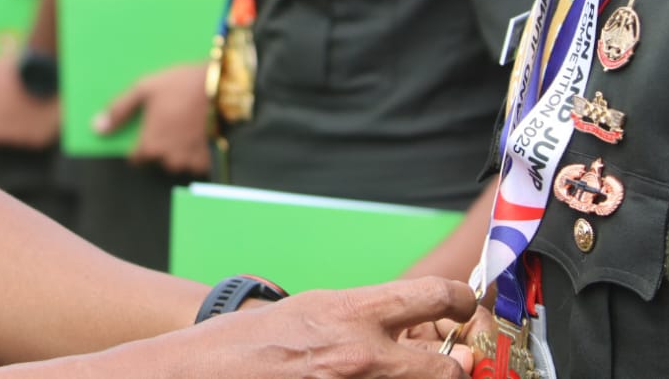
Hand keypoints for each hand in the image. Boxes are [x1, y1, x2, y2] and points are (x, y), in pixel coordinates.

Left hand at [0, 52, 60, 148]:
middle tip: (11, 99)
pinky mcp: (38, 142)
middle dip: (0, 119)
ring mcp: (19, 142)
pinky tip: (36, 111)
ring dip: (16, 126)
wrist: (44, 67)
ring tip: (25, 103)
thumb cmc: (6, 70)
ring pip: (14, 138)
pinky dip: (33, 129)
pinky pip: (31, 139)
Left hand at [93, 63, 210, 175]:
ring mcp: (190, 161)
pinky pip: (198, 164)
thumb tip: (97, 128)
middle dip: (162, 147)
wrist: (223, 86)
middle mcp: (169, 159)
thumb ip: (119, 111)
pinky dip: (197, 153)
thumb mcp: (145, 88)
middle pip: (158, 160)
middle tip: (171, 123)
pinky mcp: (209, 160)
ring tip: (187, 127)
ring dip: (180, 151)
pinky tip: (200, 133)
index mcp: (150, 145)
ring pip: (178, 163)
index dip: (140, 145)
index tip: (148, 131)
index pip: (136, 159)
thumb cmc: (181, 85)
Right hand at [199, 278, 477, 377]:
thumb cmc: (249, 342)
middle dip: (454, 367)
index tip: (463, 307)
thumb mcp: (310, 310)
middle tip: (447, 362)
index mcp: (349, 313)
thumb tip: (410, 327)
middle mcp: (360, 354)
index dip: (461, 302)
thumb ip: (361, 316)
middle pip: (449, 369)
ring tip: (400, 373)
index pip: (435, 297)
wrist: (205, 374)